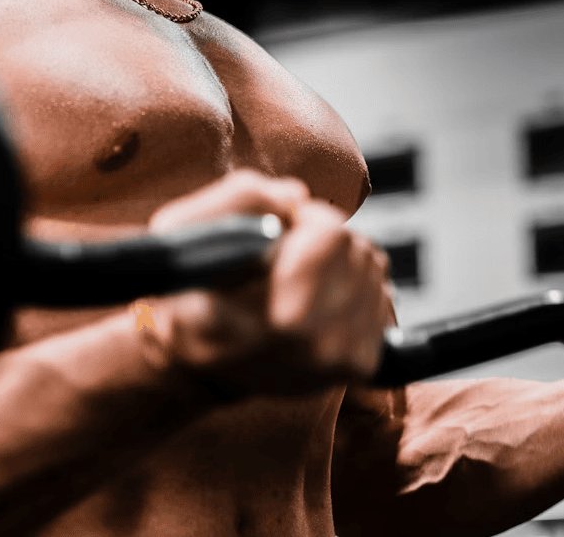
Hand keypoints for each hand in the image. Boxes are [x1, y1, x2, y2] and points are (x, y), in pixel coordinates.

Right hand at [136, 169, 391, 396]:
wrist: (202, 364)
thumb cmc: (188, 291)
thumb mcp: (183, 231)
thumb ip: (239, 198)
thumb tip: (298, 197)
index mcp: (276, 322)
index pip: (329, 238)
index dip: (307, 219)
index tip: (283, 224)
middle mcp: (315, 349)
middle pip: (353, 246)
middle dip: (322, 234)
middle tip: (287, 249)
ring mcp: (342, 361)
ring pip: (371, 265)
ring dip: (338, 258)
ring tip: (298, 274)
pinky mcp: (362, 365)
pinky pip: (380, 294)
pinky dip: (352, 284)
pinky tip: (318, 297)